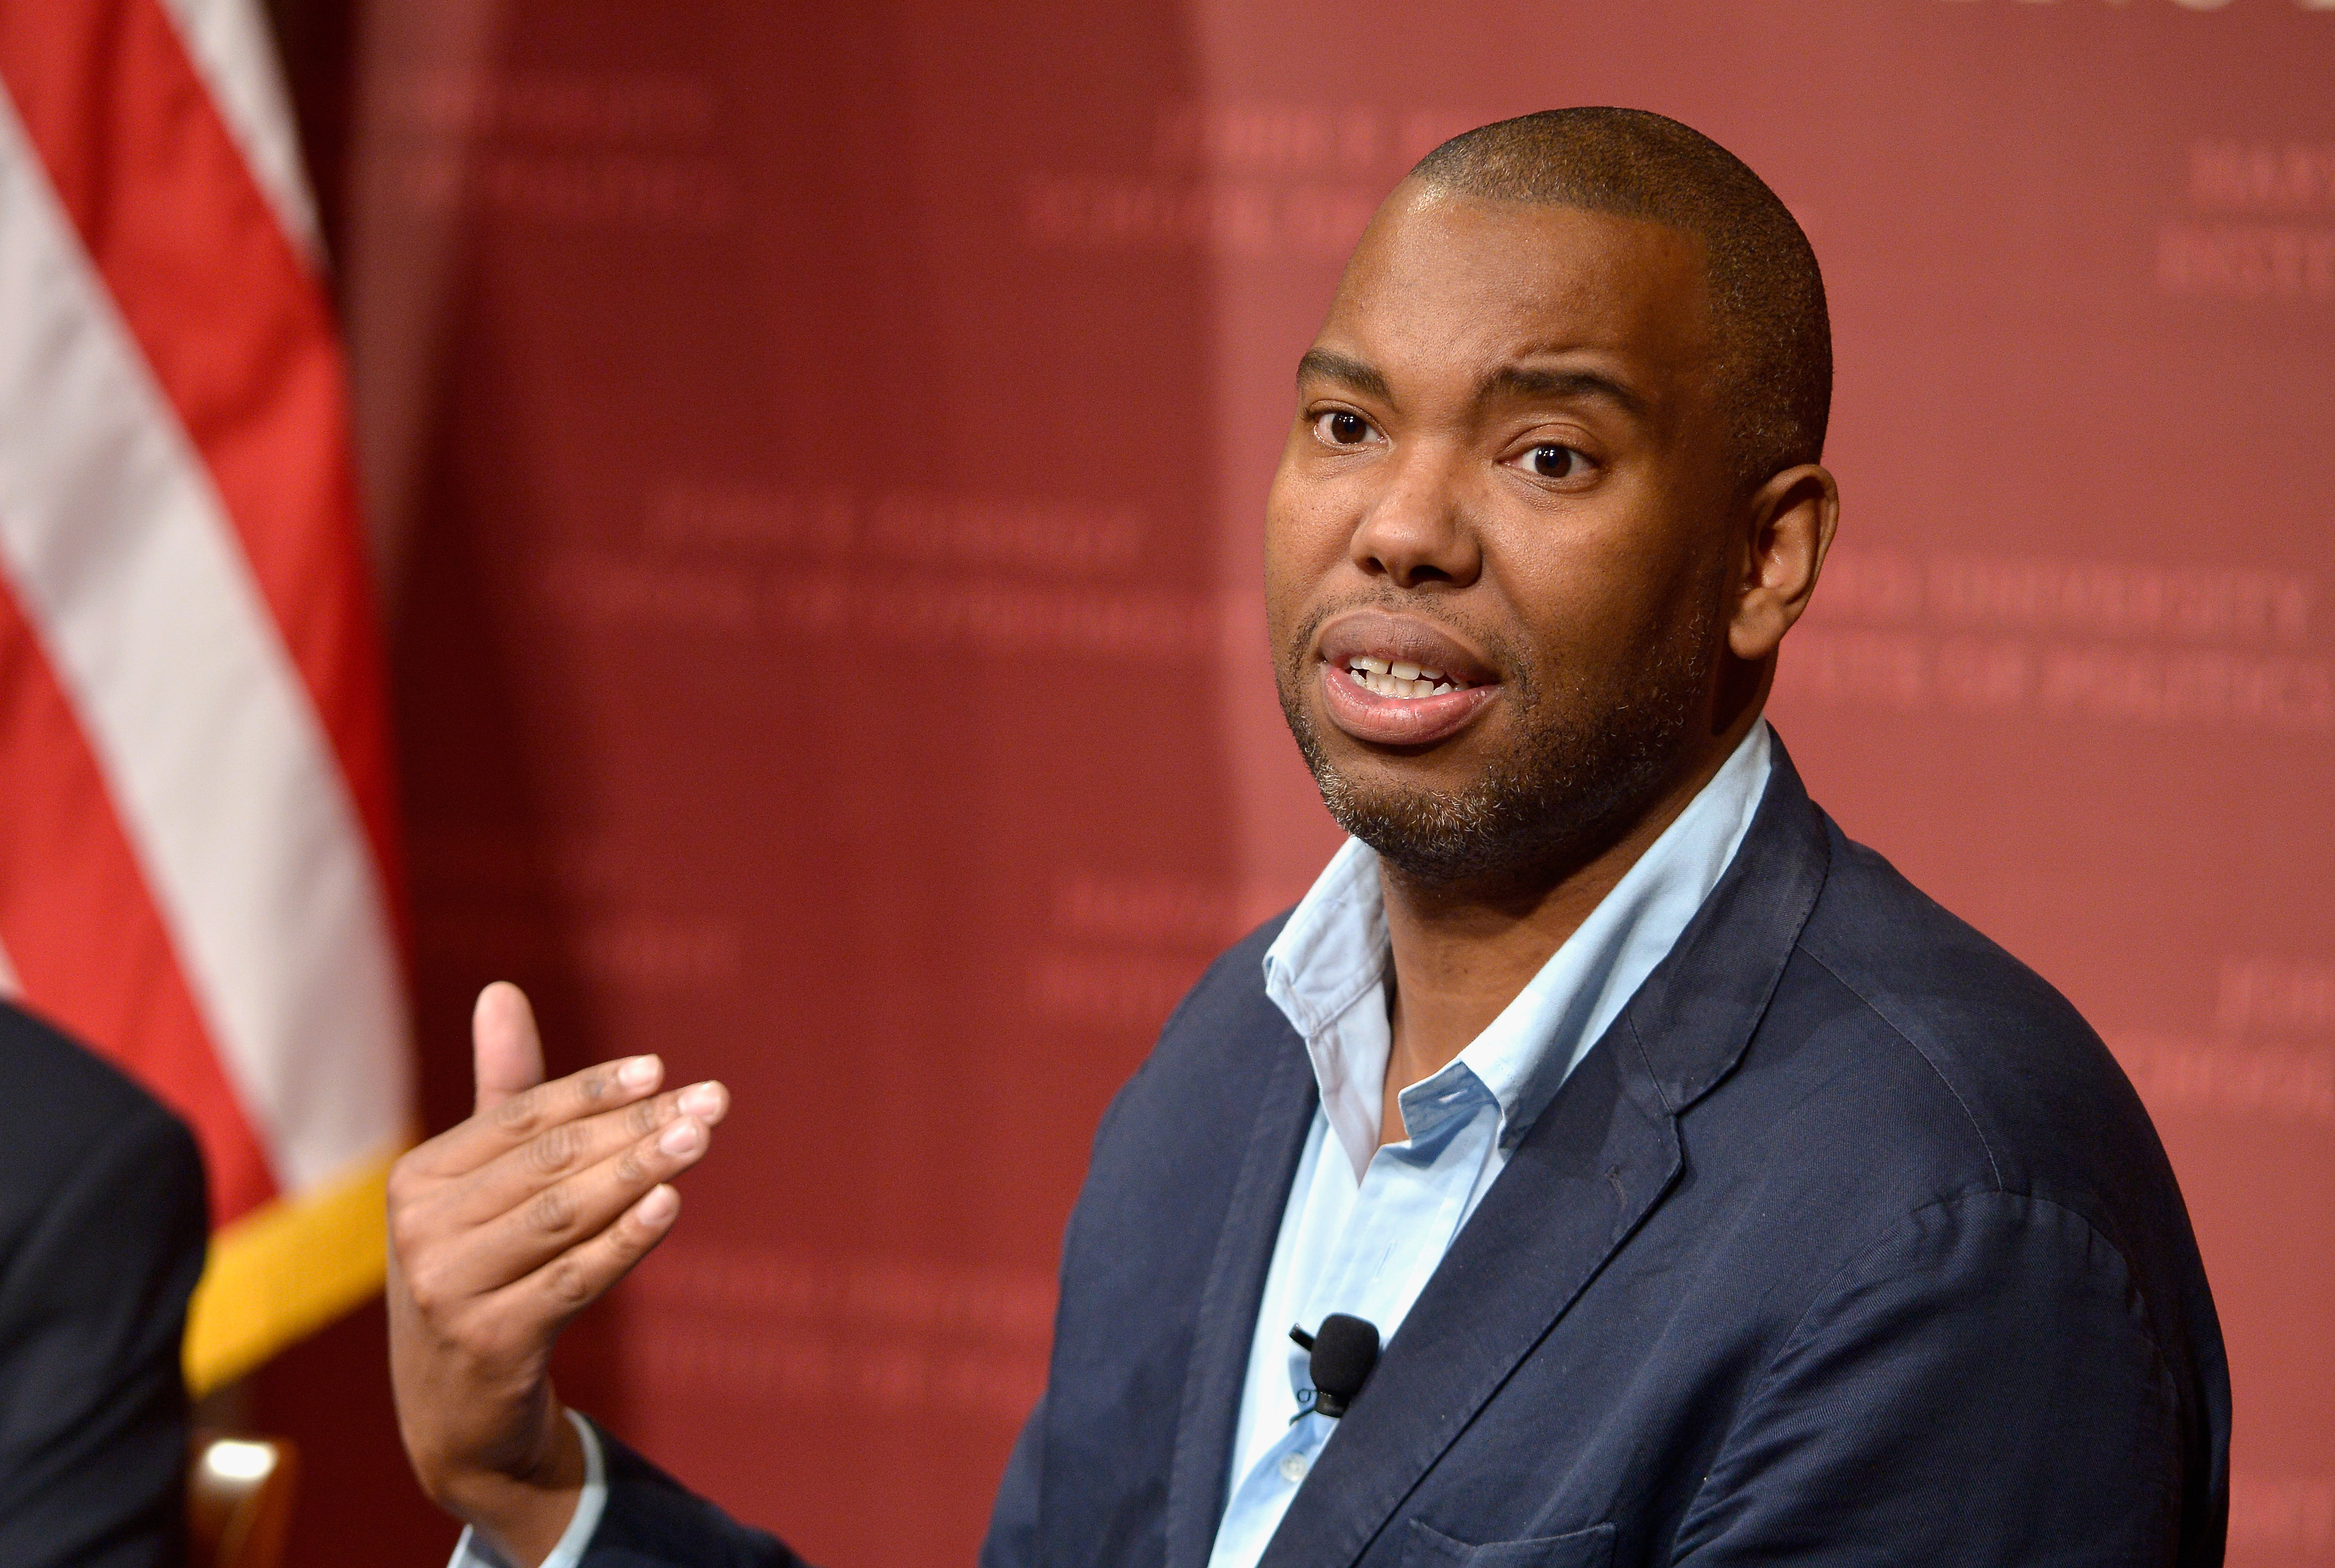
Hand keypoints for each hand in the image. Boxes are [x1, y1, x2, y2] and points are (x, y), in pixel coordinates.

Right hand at [387, 982, 727, 1564]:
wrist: (457, 1415)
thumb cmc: (481, 1274)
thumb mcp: (482, 1188)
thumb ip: (500, 1094)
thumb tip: (502, 989)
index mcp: (417, 1180)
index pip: (518, 1117)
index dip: (593, 1091)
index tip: (662, 1069)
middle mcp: (420, 1231)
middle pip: (550, 1162)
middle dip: (636, 1126)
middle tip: (712, 1100)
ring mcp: (448, 1290)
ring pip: (564, 1215)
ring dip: (640, 1172)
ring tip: (701, 1138)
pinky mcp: (489, 1342)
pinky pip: (571, 1279)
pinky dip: (623, 1240)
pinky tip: (669, 1205)